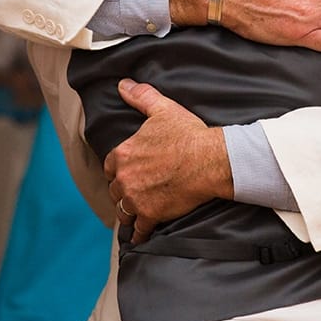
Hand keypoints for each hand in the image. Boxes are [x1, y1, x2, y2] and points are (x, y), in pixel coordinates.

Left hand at [104, 78, 232, 243]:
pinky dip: (139, 234)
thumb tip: (123, 84)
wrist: (210, 160)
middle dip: (123, 191)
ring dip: (128, 212)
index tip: (125, 172)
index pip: (109, 167)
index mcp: (123, 154)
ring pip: (123, 211)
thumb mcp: (163, 110)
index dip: (118, 170)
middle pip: (115, 190)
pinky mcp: (151, 215)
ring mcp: (136, 199)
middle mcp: (124, 178)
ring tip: (135, 214)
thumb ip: (141, 97)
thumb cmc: (188, 134)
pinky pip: (139, 230)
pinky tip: (140, 237)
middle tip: (134, 192)